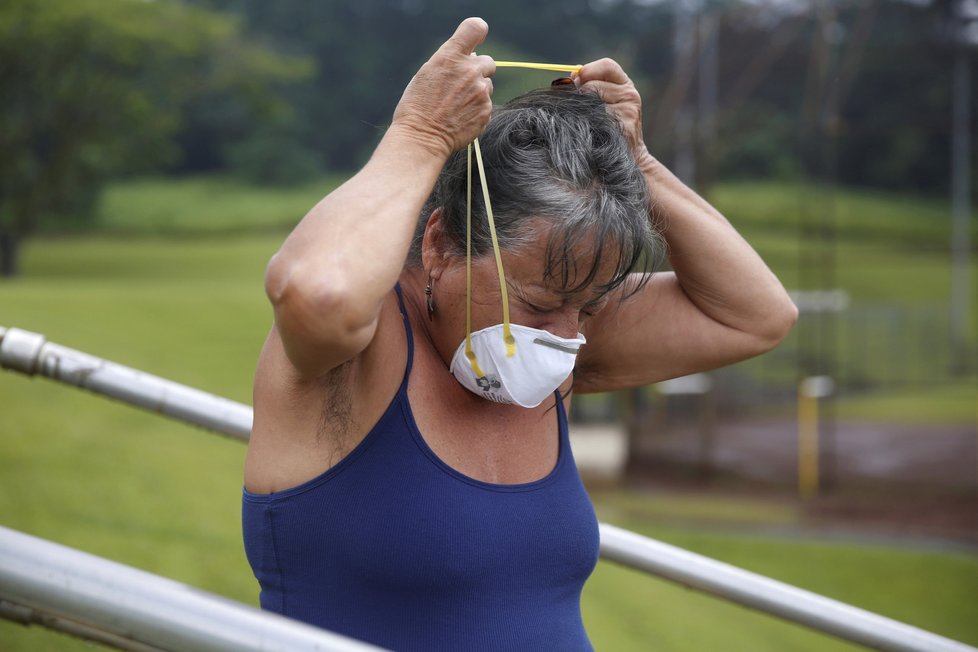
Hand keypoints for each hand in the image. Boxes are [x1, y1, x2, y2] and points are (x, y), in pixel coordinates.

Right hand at [391, 17, 495, 158]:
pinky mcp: (486, 110)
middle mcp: (469, 70)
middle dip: (477, 70)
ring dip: (476, 91)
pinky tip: (460, 116)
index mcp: (450, 56)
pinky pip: (487, 103)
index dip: (478, 32)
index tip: (476, 40)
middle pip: (487, 61)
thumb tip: (470, 56)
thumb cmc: (417, 106)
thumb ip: (450, 62)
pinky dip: (477, 108)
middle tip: (460, 85)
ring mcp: (480, 91)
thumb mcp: (427, 74)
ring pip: (487, 84)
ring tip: (456, 104)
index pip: (475, 28)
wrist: (422, 138)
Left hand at [576, 59, 653, 168]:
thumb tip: (570, 79)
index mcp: (625, 84)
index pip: (607, 66)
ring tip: (584, 121)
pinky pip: (595, 119)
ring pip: (592, 102)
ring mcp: (628, 111)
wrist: (626, 158)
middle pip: (593, 85)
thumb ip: (589, 87)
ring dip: (582, 111)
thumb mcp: (602, 104)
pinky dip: (587, 124)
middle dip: (579, 95)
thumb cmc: (607, 128)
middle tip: (576, 107)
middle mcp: (630, 95)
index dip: (589, 71)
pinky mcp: (624, 127)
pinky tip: (589, 131)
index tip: (577, 81)